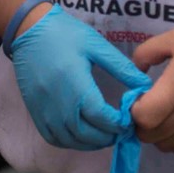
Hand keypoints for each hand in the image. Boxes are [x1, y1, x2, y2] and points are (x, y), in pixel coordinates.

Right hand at [9, 6, 149, 150]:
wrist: (29, 30)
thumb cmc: (65, 34)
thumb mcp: (96, 45)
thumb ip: (121, 67)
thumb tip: (144, 86)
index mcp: (76, 84)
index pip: (101, 116)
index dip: (118, 124)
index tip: (129, 121)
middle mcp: (58, 102)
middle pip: (86, 134)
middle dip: (107, 137)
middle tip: (120, 131)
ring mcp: (44, 109)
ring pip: (70, 140)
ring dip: (90, 143)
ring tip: (104, 135)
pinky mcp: (34, 111)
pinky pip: (53, 137)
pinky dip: (70, 142)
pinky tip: (81, 135)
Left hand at [128, 27, 173, 158]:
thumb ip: (147, 52)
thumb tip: (134, 73)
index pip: (143, 118)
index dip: (134, 112)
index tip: (139, 100)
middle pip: (151, 136)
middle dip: (143, 124)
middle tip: (150, 109)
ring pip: (168, 147)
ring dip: (160, 135)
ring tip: (166, 118)